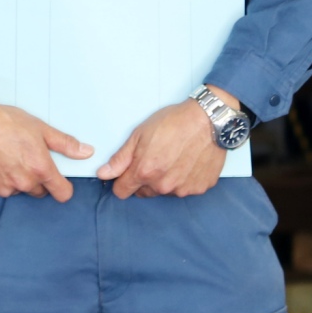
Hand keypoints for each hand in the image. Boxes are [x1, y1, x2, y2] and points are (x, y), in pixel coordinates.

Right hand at [0, 87, 92, 200]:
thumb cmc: (5, 122)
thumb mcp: (40, 128)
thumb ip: (65, 144)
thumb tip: (86, 152)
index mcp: (40, 169)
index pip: (62, 194)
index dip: (63, 188)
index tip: (59, 182)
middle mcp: (23, 183)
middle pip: (38, 192)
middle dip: (36, 180)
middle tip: (24, 159)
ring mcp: (3, 188)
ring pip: (16, 190)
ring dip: (14, 180)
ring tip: (5, 158)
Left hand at [97, 85, 237, 198]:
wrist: (208, 120)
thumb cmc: (173, 122)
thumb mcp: (139, 134)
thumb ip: (120, 158)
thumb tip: (103, 174)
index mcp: (144, 172)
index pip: (122, 192)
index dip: (121, 182)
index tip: (126, 173)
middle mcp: (163, 186)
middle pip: (143, 193)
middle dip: (144, 180)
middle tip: (154, 158)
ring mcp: (183, 189)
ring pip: (164, 191)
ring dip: (164, 180)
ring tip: (173, 157)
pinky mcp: (200, 188)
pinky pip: (184, 189)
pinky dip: (184, 179)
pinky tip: (187, 162)